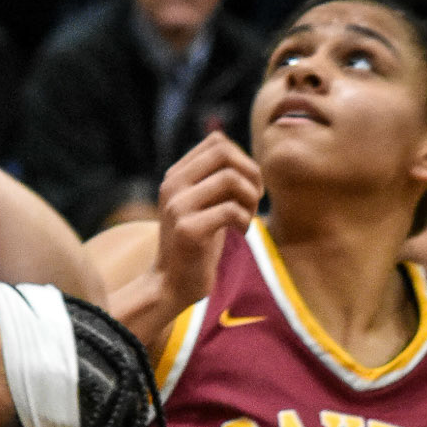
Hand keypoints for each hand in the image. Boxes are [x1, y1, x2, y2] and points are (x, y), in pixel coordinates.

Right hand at [156, 131, 262, 318]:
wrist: (172, 285)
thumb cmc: (196, 246)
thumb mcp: (203, 206)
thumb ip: (216, 181)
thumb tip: (248, 160)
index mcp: (176, 176)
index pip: (217, 141)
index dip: (243, 158)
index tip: (248, 186)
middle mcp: (172, 186)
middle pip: (224, 153)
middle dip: (251, 173)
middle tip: (255, 199)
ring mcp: (178, 207)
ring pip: (230, 178)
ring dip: (251, 198)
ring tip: (248, 217)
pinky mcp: (188, 230)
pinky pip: (231, 209)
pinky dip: (246, 220)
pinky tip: (242, 233)